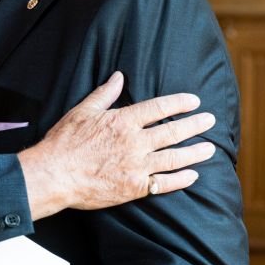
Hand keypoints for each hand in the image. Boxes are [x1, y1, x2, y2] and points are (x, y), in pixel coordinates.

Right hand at [17, 72, 216, 217]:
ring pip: (174, 158)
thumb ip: (104, 94)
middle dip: (195, 125)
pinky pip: (164, 184)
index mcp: (123, 121)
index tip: (194, 101)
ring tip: (210, 149)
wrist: (54, 175)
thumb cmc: (64, 142)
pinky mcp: (134, 188)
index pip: (159, 108)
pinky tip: (193, 176)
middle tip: (211, 120)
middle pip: (173, 132)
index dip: (179, 103)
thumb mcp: (82, 111)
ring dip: (194, 153)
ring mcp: (136, 166)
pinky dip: (180, 180)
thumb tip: (119, 76)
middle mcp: (135, 142)